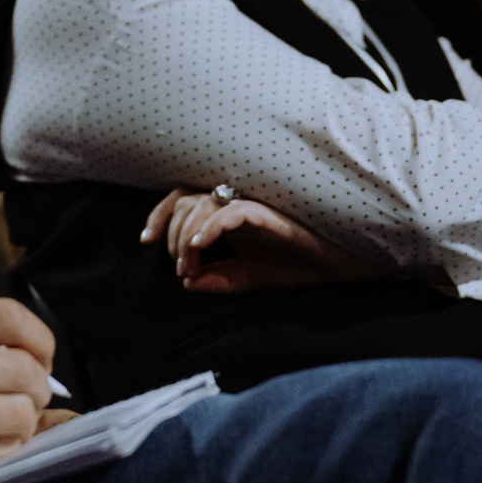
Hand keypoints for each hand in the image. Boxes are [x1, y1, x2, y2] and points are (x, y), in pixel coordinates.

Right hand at [0, 298, 55, 482]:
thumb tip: (42, 359)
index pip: (6, 316)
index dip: (39, 336)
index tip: (41, 355)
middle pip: (23, 369)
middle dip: (38, 386)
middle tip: (26, 396)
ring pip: (22, 414)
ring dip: (23, 422)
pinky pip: (5, 453)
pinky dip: (5, 451)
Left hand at [140, 189, 387, 293]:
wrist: (335, 268)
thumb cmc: (294, 265)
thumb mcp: (247, 280)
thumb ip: (218, 280)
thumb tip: (187, 283)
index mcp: (225, 213)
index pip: (181, 200)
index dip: (159, 216)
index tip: (146, 241)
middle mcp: (234, 202)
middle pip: (186, 202)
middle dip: (174, 237)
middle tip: (184, 267)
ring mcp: (251, 204)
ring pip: (203, 204)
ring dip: (188, 235)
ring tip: (191, 263)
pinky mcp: (269, 213)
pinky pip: (233, 210)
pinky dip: (212, 226)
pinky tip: (202, 245)